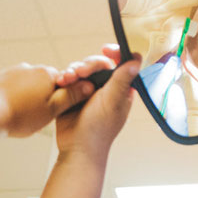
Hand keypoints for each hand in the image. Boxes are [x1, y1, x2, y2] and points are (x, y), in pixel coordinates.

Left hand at [0, 63, 94, 137]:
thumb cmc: (20, 116)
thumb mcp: (51, 110)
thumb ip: (71, 97)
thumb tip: (89, 85)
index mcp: (47, 74)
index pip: (64, 83)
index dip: (61, 99)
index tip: (54, 112)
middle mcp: (30, 67)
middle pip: (44, 84)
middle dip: (43, 98)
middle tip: (36, 117)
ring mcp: (12, 71)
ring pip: (27, 86)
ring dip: (27, 99)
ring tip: (20, 117)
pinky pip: (10, 88)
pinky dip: (12, 99)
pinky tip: (8, 112)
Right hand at [55, 45, 139, 160]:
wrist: (77, 148)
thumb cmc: (98, 129)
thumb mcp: (112, 101)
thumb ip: (122, 79)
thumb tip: (136, 59)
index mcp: (120, 89)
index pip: (120, 64)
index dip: (114, 53)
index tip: (106, 49)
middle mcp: (105, 88)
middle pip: (97, 64)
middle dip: (87, 64)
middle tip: (80, 72)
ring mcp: (88, 92)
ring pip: (81, 70)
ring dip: (73, 70)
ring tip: (67, 79)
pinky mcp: (72, 95)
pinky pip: (69, 80)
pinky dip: (65, 78)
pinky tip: (61, 82)